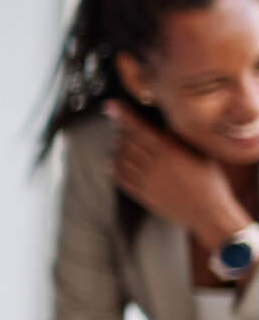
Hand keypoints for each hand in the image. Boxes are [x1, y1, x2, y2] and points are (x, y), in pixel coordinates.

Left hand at [105, 103, 247, 247]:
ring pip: (121, 159)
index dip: (122, 116)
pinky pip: (121, 179)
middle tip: (123, 126)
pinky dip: (115, 169)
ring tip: (121, 142)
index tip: (110, 106)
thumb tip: (163, 122)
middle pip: (127, 142)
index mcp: (169, 151)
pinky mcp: (143, 195)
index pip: (139, 128)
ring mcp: (146, 181)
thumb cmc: (209, 181)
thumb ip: (179, 138)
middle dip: (122, 131)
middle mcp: (154, 165)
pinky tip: (114, 163)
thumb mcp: (199, 153)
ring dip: (118, 148)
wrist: (210, 213)